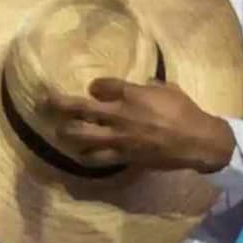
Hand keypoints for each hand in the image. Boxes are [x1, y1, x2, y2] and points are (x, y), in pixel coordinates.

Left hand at [31, 75, 236, 175]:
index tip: (94, 89)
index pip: (99, 86)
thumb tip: (143, 84)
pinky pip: (95, 158)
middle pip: (78, 108)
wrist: (197, 141)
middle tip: (45, 102)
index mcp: (131, 94)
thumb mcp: (169, 89)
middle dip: (57, 104)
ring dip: (65, 132)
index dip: (94, 87)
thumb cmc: (186, 111)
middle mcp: (118, 114)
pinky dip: (84, 155)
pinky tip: (80, 153)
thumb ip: (151, 86)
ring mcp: (117, 137)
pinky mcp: (122, 156)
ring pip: (79, 135)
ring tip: (59, 130)